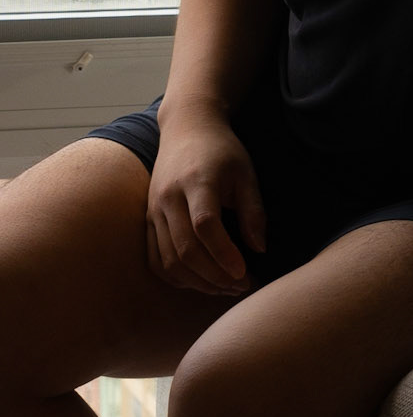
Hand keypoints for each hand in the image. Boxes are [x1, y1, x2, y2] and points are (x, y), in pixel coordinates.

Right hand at [146, 106, 266, 294]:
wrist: (186, 129)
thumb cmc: (222, 151)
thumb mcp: (246, 174)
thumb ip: (253, 211)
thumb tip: (259, 249)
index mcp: (196, 182)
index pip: (205, 225)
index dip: (224, 253)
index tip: (246, 272)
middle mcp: (168, 198)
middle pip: (185, 249)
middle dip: (215, 275)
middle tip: (243, 285)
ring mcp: (154, 210)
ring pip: (168, 260)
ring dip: (198, 282)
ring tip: (226, 287)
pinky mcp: (148, 219)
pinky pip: (155, 259)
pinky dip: (177, 277)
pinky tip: (201, 282)